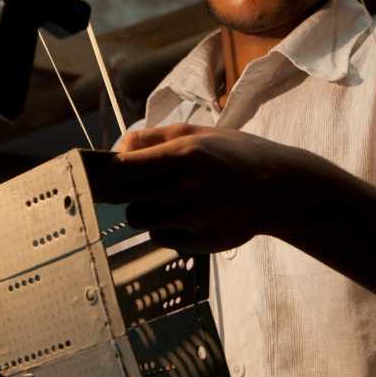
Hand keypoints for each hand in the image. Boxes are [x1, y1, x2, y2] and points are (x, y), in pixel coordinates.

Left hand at [94, 122, 308, 253]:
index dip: (103, 171)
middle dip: (116, 190)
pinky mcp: (199, 243)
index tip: (95, 171)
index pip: (124, 168)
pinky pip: (158, 237)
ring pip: (138, 219)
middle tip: (115, 186)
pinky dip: (161, 227)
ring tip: (161, 198)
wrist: (280, 191)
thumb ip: (153, 138)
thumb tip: (116, 150)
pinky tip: (182, 215)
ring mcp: (194, 219)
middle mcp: (188, 188)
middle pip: (125, 195)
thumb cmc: (234, 155)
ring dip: (140, 208)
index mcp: (186, 154)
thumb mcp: (198, 133)